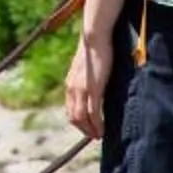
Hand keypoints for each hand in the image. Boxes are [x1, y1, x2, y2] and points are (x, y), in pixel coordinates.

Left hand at [64, 22, 114, 141]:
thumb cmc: (93, 50)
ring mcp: (81, 90)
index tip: (88, 128)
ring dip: (90, 130)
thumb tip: (91, 88)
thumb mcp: (85, 68)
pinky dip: (97, 125)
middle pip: (74, 118)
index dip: (79, 122)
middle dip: (84, 130)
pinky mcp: (93, 89)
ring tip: (99, 135)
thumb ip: (85, 80)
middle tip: (94, 135)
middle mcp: (72, 89)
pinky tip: (102, 130)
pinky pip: (93, 113)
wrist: (94, 37)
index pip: (70, 110)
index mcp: (70, 84)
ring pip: (82, 119)